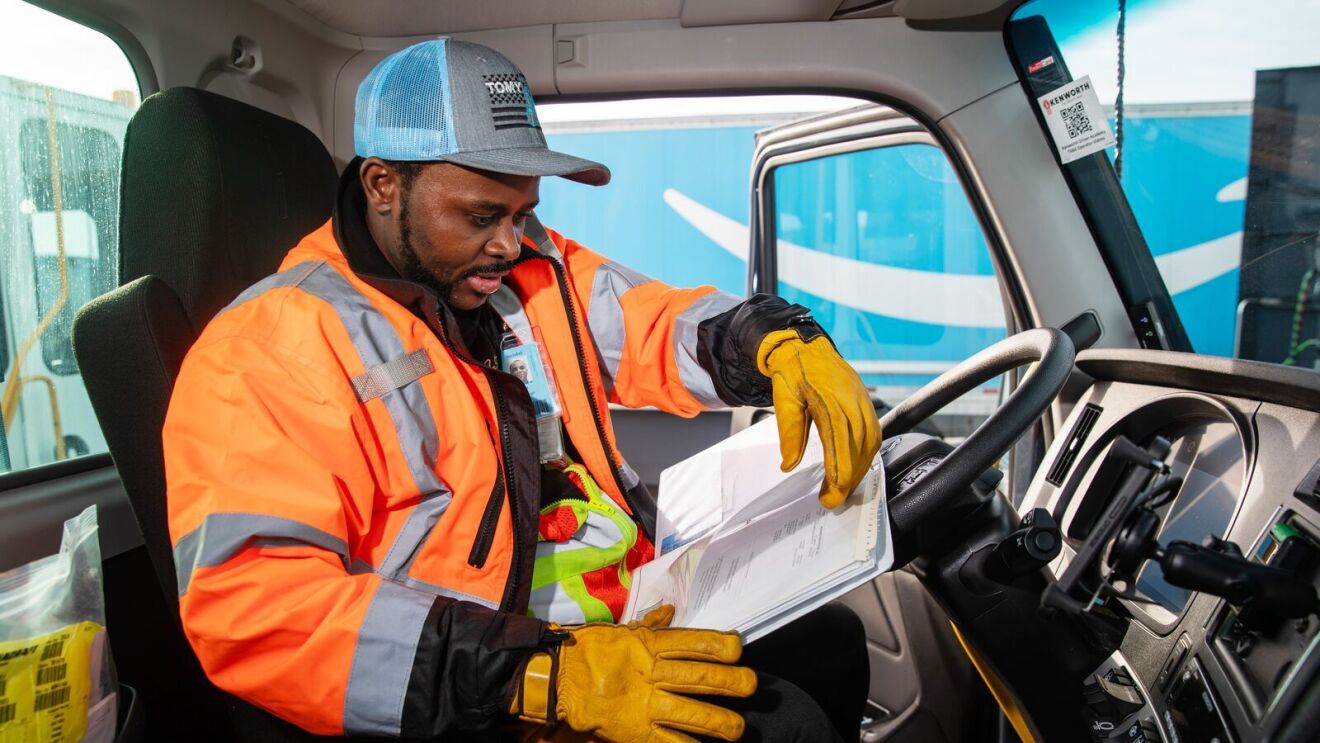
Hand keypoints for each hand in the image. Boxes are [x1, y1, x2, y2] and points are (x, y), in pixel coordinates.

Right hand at [511, 611, 755, 741]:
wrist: (556, 678)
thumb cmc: (591, 650)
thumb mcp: (623, 631)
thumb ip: (652, 625)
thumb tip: (671, 612)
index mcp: (649, 644)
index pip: (692, 642)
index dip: (719, 646)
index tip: (739, 648)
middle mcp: (652, 672)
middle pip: (699, 677)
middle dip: (730, 682)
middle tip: (752, 686)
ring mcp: (644, 704)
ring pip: (691, 713)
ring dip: (719, 722)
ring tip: (738, 729)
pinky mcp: (635, 731)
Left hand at [757, 327, 882, 508]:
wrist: (805, 346)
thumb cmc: (793, 371)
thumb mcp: (783, 398)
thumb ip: (789, 431)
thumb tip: (788, 464)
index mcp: (829, 398)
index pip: (839, 440)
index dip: (839, 469)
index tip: (832, 492)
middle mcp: (851, 400)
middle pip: (858, 446)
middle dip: (849, 477)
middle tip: (834, 500)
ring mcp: (862, 400)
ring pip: (870, 442)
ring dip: (860, 468)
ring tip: (844, 489)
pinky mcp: (865, 402)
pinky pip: (874, 432)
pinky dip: (867, 454)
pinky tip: (857, 467)